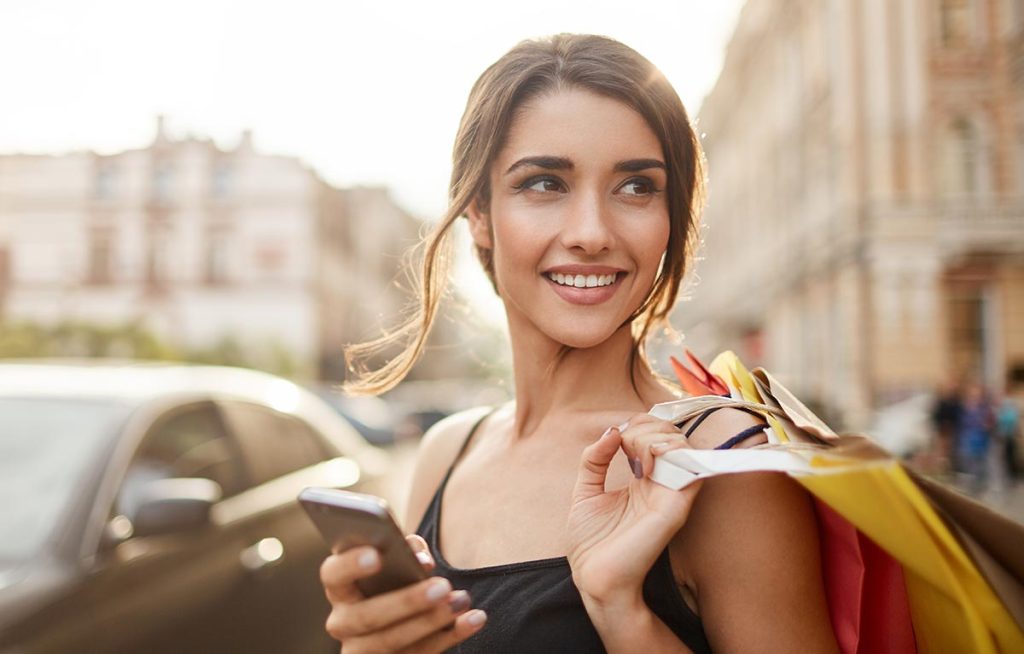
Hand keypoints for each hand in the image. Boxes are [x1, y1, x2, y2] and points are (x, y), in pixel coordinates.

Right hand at [320, 535, 485, 652]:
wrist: (400, 619)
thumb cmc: (399, 577)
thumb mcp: (399, 560)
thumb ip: (407, 550)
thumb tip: (419, 558)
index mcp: (341, 588)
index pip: (333, 574)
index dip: (350, 565)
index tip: (377, 555)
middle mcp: (343, 622)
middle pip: (366, 617)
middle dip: (406, 602)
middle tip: (442, 586)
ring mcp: (362, 650)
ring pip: (390, 642)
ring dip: (430, 622)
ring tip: (460, 601)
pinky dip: (450, 636)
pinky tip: (474, 619)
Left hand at [567, 415, 702, 605]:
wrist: (594, 578)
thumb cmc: (591, 544)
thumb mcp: (585, 491)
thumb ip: (594, 459)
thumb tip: (612, 429)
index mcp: (643, 479)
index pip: (654, 434)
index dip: (636, 425)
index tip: (615, 439)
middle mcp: (661, 483)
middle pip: (669, 433)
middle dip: (644, 426)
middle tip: (624, 447)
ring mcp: (670, 493)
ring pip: (680, 444)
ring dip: (652, 437)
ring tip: (633, 457)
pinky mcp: (676, 506)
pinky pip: (689, 467)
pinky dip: (668, 452)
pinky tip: (643, 464)